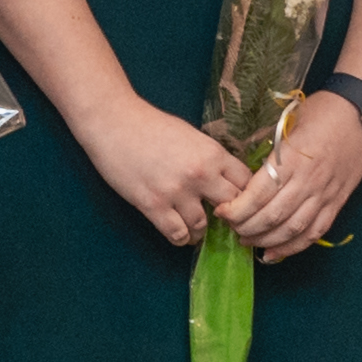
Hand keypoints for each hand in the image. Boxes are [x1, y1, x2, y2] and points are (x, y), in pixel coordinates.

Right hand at [69, 94, 258, 249]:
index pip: (248, 184)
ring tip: (196, 229)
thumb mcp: (193, 136)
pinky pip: (177, 234)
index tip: (240, 202)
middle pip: (232, 208)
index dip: (247, 196)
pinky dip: (181, 238)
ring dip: (201, 231)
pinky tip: (180, 234)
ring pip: (202, 226)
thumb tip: (225, 180)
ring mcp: (176, 192)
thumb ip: (211, 158)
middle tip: (222, 222)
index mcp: (214, 154)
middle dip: (229, 217)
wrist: (113, 122)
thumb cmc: (151, 125)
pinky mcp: (153, 205)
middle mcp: (200, 175)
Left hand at [220, 94, 361, 254]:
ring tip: (247, 241)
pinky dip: (294, 247)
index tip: (221, 212)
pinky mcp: (338, 201)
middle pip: (271, 217)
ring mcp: (325, 194)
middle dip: (246, 228)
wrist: (361, 112)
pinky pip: (315, 232)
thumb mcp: (285, 126)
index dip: (235, 210)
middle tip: (231, 228)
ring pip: (292, 229)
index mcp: (291, 160)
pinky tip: (274, 254)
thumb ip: (269, 155)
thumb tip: (244, 178)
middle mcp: (308, 181)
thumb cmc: (320, 113)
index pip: (257, 196)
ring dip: (266, 241)